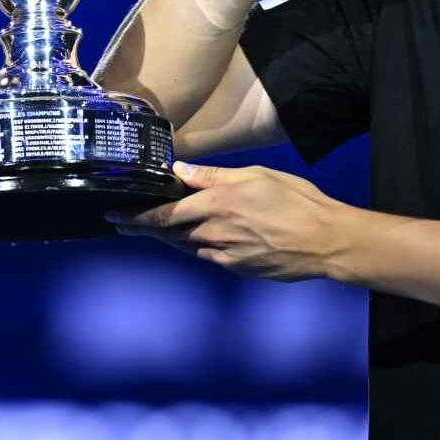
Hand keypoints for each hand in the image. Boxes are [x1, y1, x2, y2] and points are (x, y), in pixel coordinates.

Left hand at [109, 162, 356, 281]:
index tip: (114, 216)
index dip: (136, 217)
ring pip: (184, 246)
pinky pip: (205, 257)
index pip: (164, 214)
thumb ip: (213, 176)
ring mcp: (225, 254)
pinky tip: (190, 241)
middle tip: (122, 224)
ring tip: (151, 230)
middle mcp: (214, 233)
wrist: (325, 241)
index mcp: (216, 205)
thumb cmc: (296, 201)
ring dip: (165, 238)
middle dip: (143, 228)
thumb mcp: (255, 176)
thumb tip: (180, 172)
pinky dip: (191, 247)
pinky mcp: (237, 268)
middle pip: (168, 233)